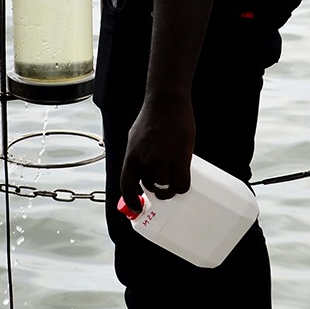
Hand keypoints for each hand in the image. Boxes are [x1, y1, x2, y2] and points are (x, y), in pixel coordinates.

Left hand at [119, 95, 194, 212]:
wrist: (167, 102)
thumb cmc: (152, 117)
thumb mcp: (134, 138)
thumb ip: (136, 157)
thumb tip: (138, 174)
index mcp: (131, 157)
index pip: (127, 187)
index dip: (131, 201)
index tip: (137, 207)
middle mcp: (144, 163)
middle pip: (151, 188)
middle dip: (156, 188)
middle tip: (163, 182)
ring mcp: (162, 162)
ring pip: (167, 188)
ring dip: (170, 187)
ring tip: (174, 178)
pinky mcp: (180, 160)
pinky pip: (181, 184)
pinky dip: (182, 186)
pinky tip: (182, 180)